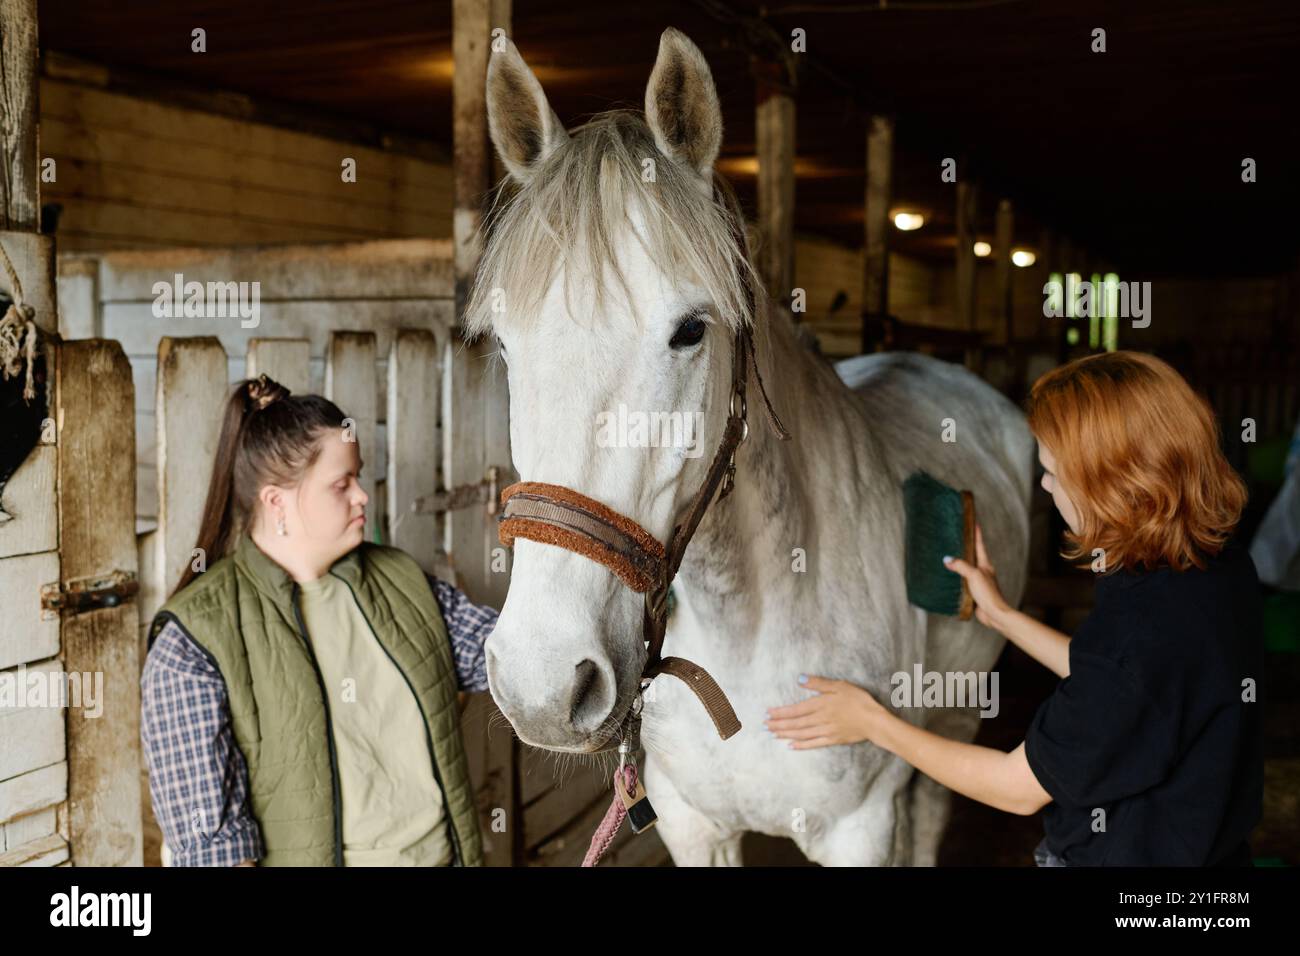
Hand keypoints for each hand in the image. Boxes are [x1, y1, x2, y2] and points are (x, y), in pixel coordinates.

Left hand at [765, 675, 886, 748]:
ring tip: (773, 735)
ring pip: (801, 734)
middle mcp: (819, 719)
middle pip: (795, 723)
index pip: (795, 710)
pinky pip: (813, 744)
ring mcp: (825, 731)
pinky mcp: (833, 740)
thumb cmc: (858, 700)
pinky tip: (791, 746)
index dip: (780, 713)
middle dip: (778, 725)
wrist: (874, 721)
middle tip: (764, 726)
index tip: (767, 714)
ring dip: (785, 734)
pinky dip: (801, 745)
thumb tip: (800, 679)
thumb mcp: (839, 686)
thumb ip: (818, 683)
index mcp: (820, 705)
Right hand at [942, 523, 1010, 629]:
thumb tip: (947, 559)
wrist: (994, 614)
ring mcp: (979, 581)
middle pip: (974, 554)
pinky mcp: (975, 591)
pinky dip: (958, 576)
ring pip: (968, 567)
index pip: (979, 544)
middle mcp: (983, 571)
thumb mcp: (974, 576)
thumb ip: (961, 566)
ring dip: (961, 561)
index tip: (973, 521)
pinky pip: (964, 580)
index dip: (976, 533)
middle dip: (967, 545)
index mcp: (985, 564)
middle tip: (959, 535)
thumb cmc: (988, 593)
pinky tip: (951, 577)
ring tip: (951, 554)